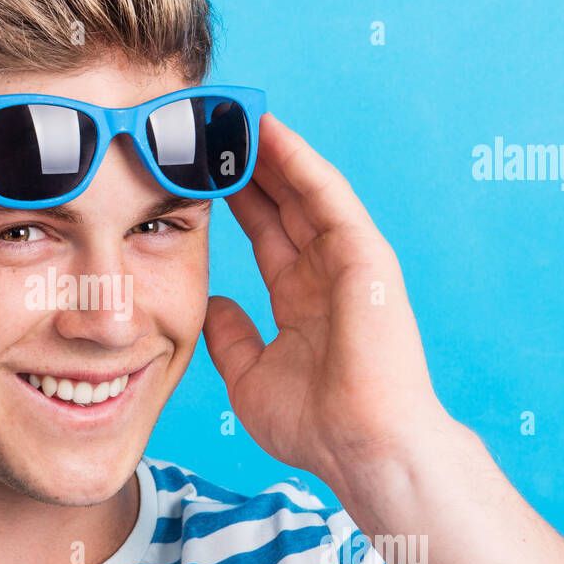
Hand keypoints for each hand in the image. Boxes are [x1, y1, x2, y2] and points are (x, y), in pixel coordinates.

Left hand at [203, 112, 450, 487]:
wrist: (361, 448)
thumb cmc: (316, 426)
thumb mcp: (249, 375)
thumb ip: (230, 335)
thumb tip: (210, 302)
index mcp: (301, 300)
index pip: (265, 234)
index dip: (235, 199)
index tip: (198, 169)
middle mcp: (325, 274)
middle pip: (283, 204)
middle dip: (249, 164)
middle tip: (213, 124)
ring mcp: (348, 262)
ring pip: (304, 191)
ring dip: (271, 152)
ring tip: (233, 114)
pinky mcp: (365, 256)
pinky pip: (328, 198)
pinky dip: (300, 164)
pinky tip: (271, 135)